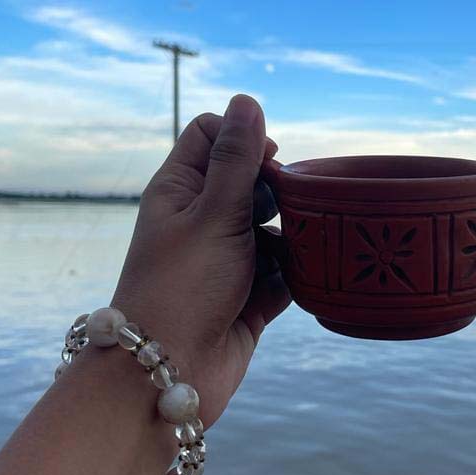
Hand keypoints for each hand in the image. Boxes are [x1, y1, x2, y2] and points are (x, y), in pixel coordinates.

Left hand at [112, 94, 289, 427]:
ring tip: (298, 254)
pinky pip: (284, 276)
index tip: (272, 161)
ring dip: (293, 240)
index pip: (211, 138)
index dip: (244, 139)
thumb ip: (236, 161)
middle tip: (288, 213)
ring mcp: (229, 263)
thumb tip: (247, 102)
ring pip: (274, 233)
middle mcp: (203, 223)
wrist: (171, 371)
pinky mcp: (250, 299)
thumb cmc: (184, 287)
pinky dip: (295, 278)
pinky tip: (304, 283)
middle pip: (251, 185)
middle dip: (277, 194)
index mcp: (181, 192)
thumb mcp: (214, 213)